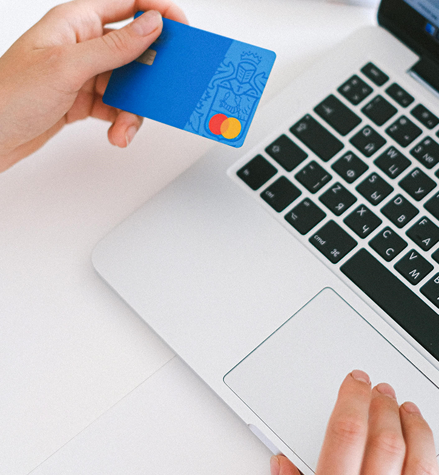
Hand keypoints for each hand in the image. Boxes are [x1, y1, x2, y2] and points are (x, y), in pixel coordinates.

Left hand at [0, 0, 187, 172]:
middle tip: (160, 90)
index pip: (127, 3)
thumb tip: (152, 24)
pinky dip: (121, 121)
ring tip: (124, 128)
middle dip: (148, 75)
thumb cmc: (12, 96)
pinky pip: (116, 106)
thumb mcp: (67, 67)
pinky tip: (116, 134)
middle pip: (133, 50)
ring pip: (128, 84)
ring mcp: (85, 73)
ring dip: (133, 109)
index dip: (158, 11)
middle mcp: (83, 44)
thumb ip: (113, 47)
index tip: (181, 29)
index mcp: (76, 21)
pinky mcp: (85, 99)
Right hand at [270, 370, 437, 474]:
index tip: (355, 380)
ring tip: (405, 406)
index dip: (353, 398)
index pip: (346, 432)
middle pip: (384, 440)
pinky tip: (422, 437)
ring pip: (418, 459)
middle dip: (382, 406)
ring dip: (413, 426)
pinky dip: (428, 451)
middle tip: (379, 388)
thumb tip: (280, 461)